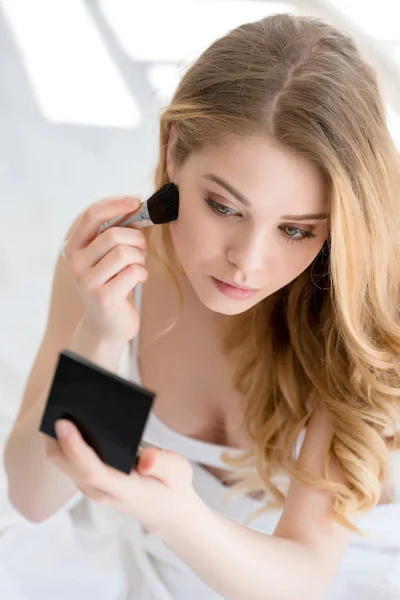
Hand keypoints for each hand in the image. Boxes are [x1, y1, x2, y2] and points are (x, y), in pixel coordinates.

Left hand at [46, 419, 197, 535]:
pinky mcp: (90, 482)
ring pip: (63, 463)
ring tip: (59, 406)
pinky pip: (69, 462)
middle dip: (56, 437)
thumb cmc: (172, 487)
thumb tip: (146, 459)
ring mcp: (93, 488)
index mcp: (124, 490)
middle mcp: (101, 491)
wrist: (168, 513)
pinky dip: (63, 443)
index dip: (75, 447)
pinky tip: (70, 421)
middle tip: (56, 403)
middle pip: (67, 465)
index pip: (91, 470)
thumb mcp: (179, 473)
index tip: (64, 423)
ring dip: (56, 438)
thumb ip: (164, 464)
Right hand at [62, 196, 147, 343]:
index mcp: (74, 247)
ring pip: (125, 253)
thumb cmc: (112, 283)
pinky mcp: (103, 296)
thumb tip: (136, 205)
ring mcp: (87, 281)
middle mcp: (75, 263)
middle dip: (137, 238)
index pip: (92, 215)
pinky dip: (142, 273)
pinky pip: (133, 272)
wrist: (107, 324)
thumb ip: (114, 232)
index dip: (116, 204)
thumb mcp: (106, 256)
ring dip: (140, 257)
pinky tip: (137, 281)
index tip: (137, 201)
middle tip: (142, 248)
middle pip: (113, 234)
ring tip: (138, 266)